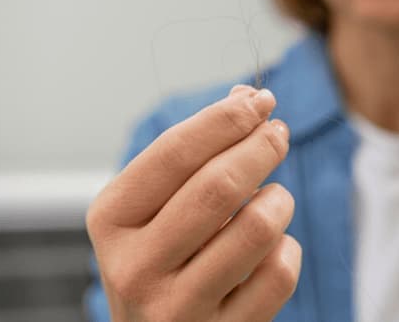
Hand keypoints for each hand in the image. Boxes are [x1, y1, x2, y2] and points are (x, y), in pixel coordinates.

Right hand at [86, 85, 300, 321]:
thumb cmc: (161, 255)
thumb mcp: (157, 204)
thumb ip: (196, 150)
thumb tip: (245, 97)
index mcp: (111, 220)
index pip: (174, 152)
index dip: (225, 119)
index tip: (260, 100)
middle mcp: (134, 267)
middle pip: (218, 186)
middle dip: (260, 147)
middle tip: (278, 133)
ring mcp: (176, 308)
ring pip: (257, 228)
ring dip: (279, 201)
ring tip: (275, 198)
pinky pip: (279, 274)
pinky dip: (287, 248)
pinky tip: (273, 247)